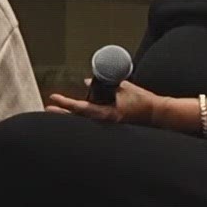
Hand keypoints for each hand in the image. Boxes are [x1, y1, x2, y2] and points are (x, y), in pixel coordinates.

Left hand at [45, 80, 166, 126]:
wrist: (159, 114)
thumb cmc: (144, 101)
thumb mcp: (124, 87)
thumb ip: (105, 84)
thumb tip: (88, 80)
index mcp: (107, 115)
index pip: (81, 109)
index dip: (66, 103)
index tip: (54, 98)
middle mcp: (106, 123)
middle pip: (78, 120)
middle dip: (62, 114)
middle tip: (47, 108)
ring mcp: (109, 126)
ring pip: (84, 121)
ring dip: (71, 115)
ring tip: (58, 109)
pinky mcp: (113, 125)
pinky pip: (94, 120)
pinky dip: (84, 114)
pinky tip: (77, 111)